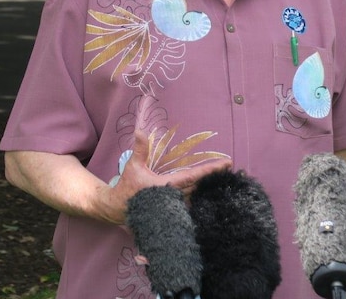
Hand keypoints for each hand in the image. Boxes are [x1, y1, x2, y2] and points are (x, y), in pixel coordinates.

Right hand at [98, 130, 231, 224]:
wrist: (116, 209)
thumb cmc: (126, 187)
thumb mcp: (133, 166)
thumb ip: (140, 149)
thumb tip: (140, 131)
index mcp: (166, 186)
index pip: (193, 176)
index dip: (210, 170)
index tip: (226, 163)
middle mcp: (173, 197)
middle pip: (199, 187)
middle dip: (214, 178)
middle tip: (229, 168)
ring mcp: (174, 208)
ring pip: (196, 197)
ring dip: (208, 189)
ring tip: (222, 179)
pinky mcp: (172, 214)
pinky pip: (190, 206)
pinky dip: (199, 199)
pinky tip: (209, 194)